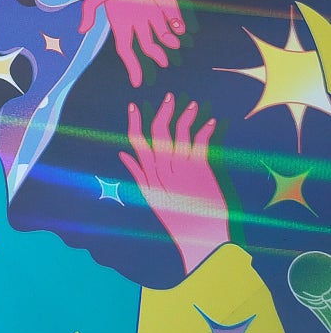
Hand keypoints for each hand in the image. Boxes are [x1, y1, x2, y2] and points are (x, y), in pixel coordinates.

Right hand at [79, 0, 183, 86]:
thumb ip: (89, 11)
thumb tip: (82, 30)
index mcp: (119, 22)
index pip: (126, 50)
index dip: (132, 66)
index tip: (137, 83)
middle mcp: (137, 20)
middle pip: (147, 45)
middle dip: (155, 56)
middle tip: (164, 64)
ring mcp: (152, 11)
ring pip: (162, 34)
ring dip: (168, 42)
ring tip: (173, 46)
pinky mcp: (165, 1)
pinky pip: (173, 18)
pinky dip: (178, 25)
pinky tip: (180, 29)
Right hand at [119, 94, 228, 274]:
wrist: (200, 236)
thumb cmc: (175, 218)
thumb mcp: (150, 197)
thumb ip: (136, 173)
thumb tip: (122, 154)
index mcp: (150, 173)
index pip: (137, 141)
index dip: (134, 122)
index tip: (133, 107)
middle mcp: (164, 167)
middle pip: (160, 132)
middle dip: (163, 112)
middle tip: (168, 97)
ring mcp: (183, 167)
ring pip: (181, 133)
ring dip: (186, 116)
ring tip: (192, 104)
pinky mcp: (202, 170)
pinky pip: (201, 143)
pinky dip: (205, 130)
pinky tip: (209, 121)